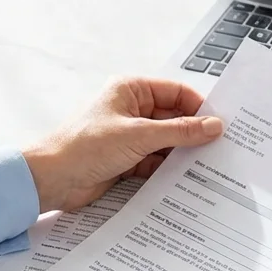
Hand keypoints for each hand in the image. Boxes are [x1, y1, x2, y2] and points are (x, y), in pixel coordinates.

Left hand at [22, 78, 223, 212]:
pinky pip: (156, 161)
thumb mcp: (139, 136)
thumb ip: (179, 131)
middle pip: (174, 118)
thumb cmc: (83, 147)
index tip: (220, 125)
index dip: (199, 107)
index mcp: (131, 90)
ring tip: (206, 166)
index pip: (176, 92)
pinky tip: (185, 179)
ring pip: (166, 142)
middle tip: (219, 148)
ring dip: (182, 154)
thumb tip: (212, 126)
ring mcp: (129, 136)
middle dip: (193, 133)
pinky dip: (168, 170)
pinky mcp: (126, 159)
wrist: (51, 179)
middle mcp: (131, 110)